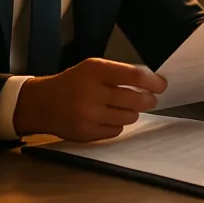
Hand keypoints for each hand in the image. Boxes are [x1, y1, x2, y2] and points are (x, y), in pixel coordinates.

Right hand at [13, 58, 166, 141]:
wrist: (41, 103)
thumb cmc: (72, 83)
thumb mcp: (90, 69)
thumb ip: (117, 74)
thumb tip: (151, 83)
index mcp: (94, 70)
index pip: (134, 75)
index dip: (153, 81)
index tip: (161, 85)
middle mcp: (92, 91)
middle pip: (136, 99)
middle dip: (147, 100)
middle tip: (148, 99)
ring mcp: (89, 114)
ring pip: (129, 117)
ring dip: (131, 112)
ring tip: (122, 107)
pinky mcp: (87, 133)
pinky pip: (117, 131)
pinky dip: (117, 124)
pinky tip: (106, 118)